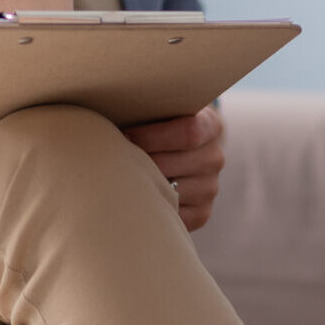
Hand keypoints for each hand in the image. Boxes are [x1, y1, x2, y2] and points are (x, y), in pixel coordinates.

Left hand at [122, 107, 225, 232]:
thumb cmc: (160, 126)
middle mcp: (214, 158)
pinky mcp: (201, 213)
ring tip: (119, 176)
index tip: (124, 135)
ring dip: (142, 185)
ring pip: (169, 191)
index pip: (188, 133)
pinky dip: (151, 206)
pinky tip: (135, 195)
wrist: (180, 152)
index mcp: (210, 126)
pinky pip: (171, 213)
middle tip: (114, 159)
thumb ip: (148, 112)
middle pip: (171, 163)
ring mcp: (209, 188)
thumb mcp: (162, 111)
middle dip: (140, 161)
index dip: (152, 135)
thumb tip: (110, 119)